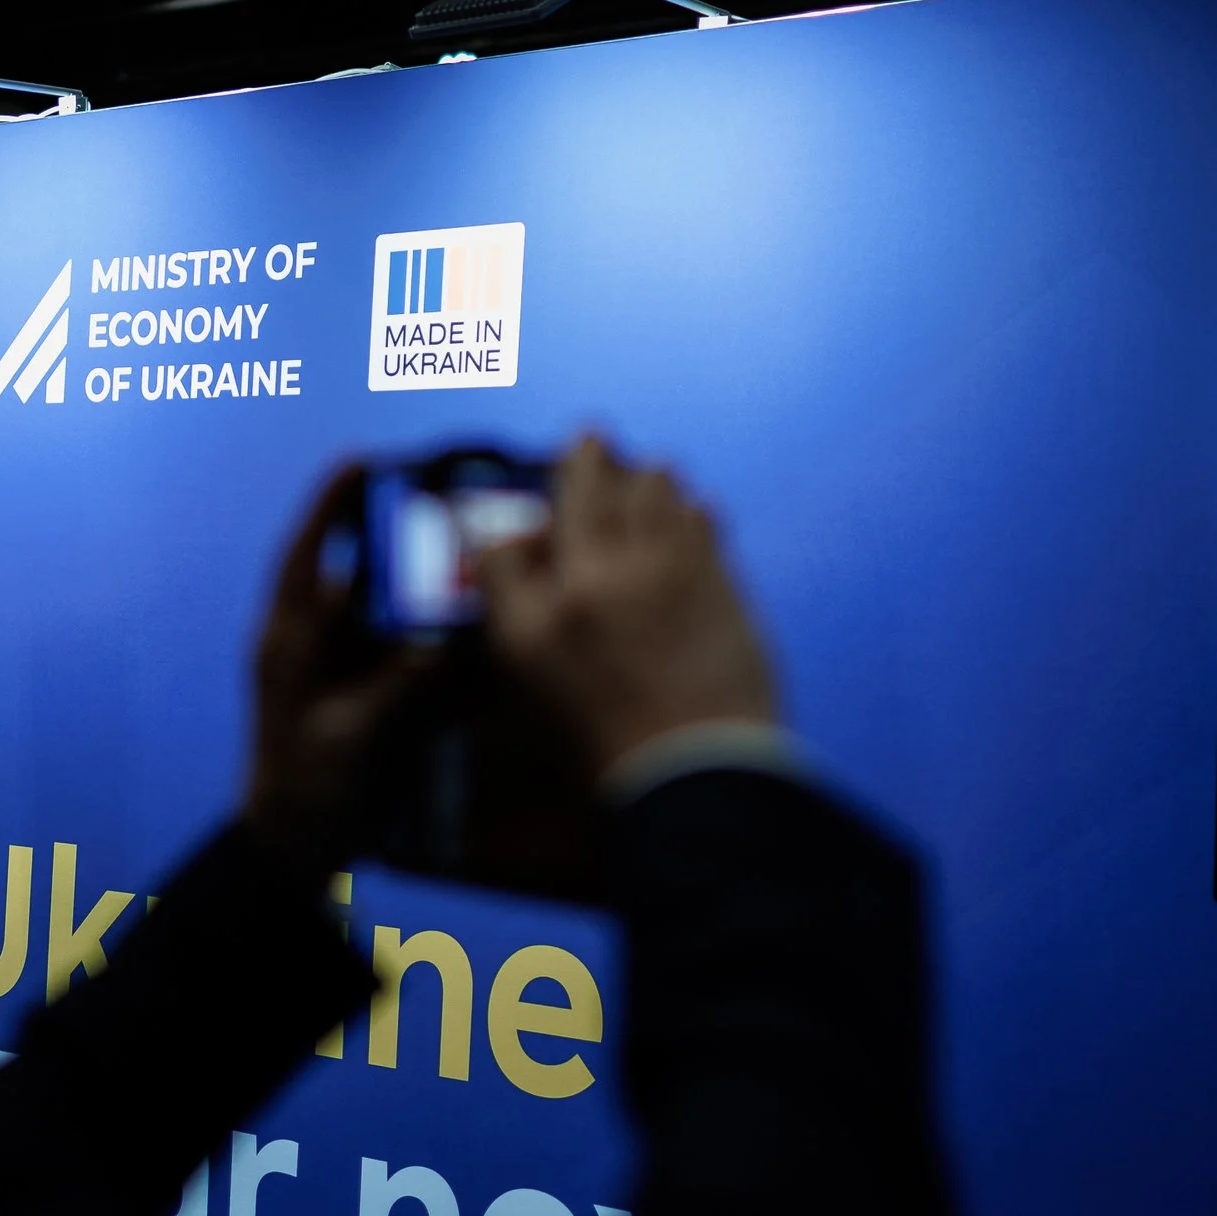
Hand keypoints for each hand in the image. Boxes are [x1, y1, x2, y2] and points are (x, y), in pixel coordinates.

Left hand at [243, 467, 431, 859]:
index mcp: (290, 640)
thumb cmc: (308, 789)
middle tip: (434, 483)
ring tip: (469, 535)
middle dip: (389, 525)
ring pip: (383, 603)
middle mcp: (318, 643)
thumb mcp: (348, 736)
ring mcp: (347, 669)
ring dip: (420, 572)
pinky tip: (478, 607)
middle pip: (354, 565)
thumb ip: (392, 687)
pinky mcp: (373, 697)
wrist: (302, 847)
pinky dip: (439, 628)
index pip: (307, 556)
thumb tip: (439, 645)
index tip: (360, 460)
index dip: (332, 506)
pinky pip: (407, 649)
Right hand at [478, 435, 776, 773]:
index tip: (522, 519)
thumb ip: (524, 622)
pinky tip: (693, 512)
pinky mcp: (716, 579)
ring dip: (644, 474)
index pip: (500, 547)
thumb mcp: (537, 697)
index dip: (507, 529)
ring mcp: (660, 571)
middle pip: (582, 485)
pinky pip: (703, 518)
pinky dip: (692, 510)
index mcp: (533, 622)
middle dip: (583, 456)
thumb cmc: (609, 754)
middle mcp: (590, 581)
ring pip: (651, 486)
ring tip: (646, 470)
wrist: (695, 777)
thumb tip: (522, 570)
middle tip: (589, 438)